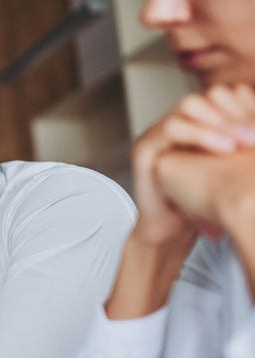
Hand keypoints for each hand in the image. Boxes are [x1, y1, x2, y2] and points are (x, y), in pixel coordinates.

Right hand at [129, 84, 254, 252]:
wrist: (172, 231)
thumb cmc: (203, 205)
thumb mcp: (233, 172)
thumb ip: (245, 148)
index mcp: (198, 124)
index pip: (227, 94)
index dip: (247, 105)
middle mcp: (178, 123)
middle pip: (210, 95)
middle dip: (237, 113)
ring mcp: (158, 133)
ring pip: (190, 106)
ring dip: (219, 122)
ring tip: (241, 143)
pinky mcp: (144, 149)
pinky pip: (171, 128)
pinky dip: (200, 134)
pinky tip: (223, 148)